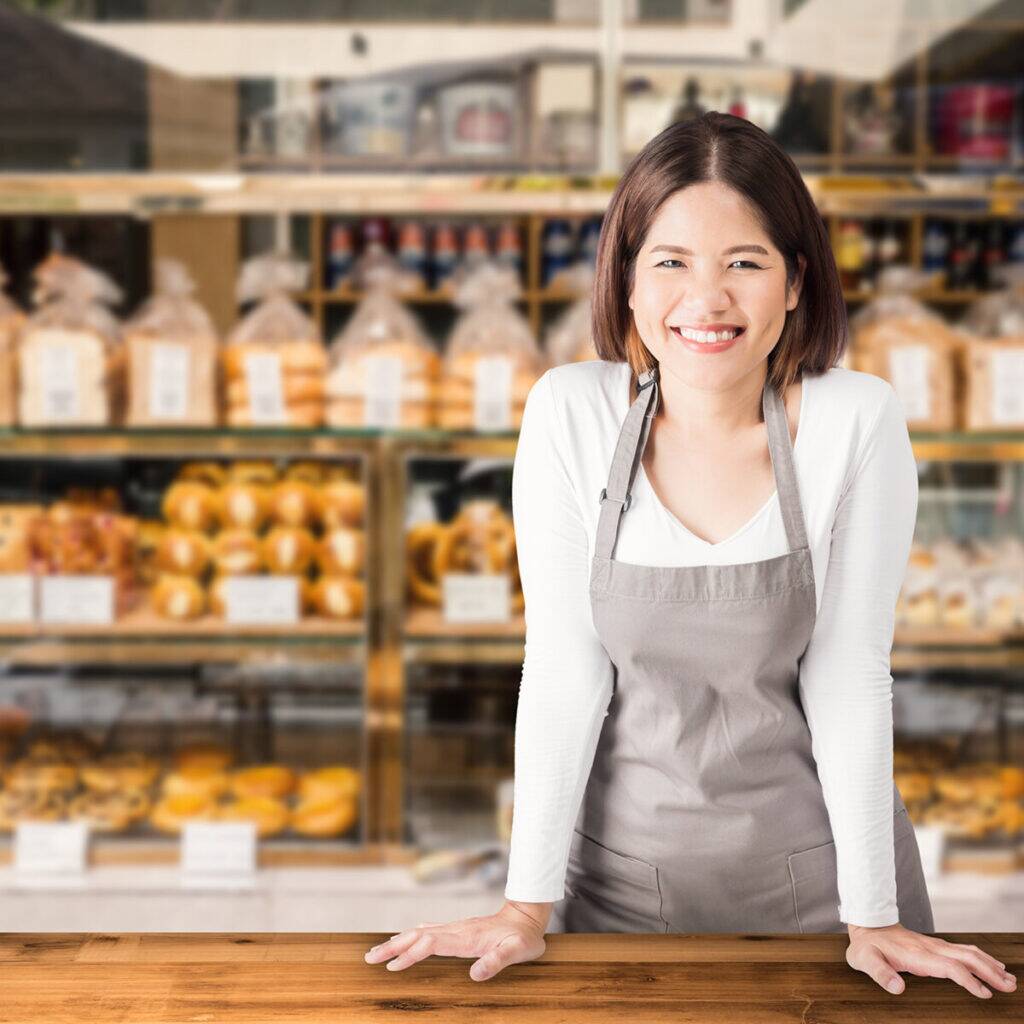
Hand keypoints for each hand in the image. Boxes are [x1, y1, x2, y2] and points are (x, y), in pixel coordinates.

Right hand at [363, 902, 547, 981]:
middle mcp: (456, 930)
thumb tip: (475, 973)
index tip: (392, 966)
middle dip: (393, 946)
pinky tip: (406, 938)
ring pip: (420, 932)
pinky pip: (428, 931)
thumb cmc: (523, 937)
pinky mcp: (458, 930)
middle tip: (369, 957)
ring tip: (378, 951)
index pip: (431, 944)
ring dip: (398, 941)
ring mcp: (456, 928)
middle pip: (418, 935)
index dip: (411, 954)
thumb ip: (497, 961)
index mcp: (466, 937)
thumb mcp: (517, 951)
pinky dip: (411, 936)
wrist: (527, 916)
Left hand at [846, 923, 1016, 998]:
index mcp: (916, 954)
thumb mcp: (865, 961)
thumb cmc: (866, 947)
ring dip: (989, 964)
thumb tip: (897, 988)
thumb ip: (880, 974)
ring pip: (967, 952)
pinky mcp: (934, 945)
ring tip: (1008, 978)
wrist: (866, 925)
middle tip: (1010, 986)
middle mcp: (929, 947)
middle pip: (965, 958)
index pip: (949, 966)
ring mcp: (933, 945)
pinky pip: (962, 950)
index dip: (967, 979)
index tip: (984, 993)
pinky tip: (990, 965)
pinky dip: (980, 957)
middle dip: (989, 972)